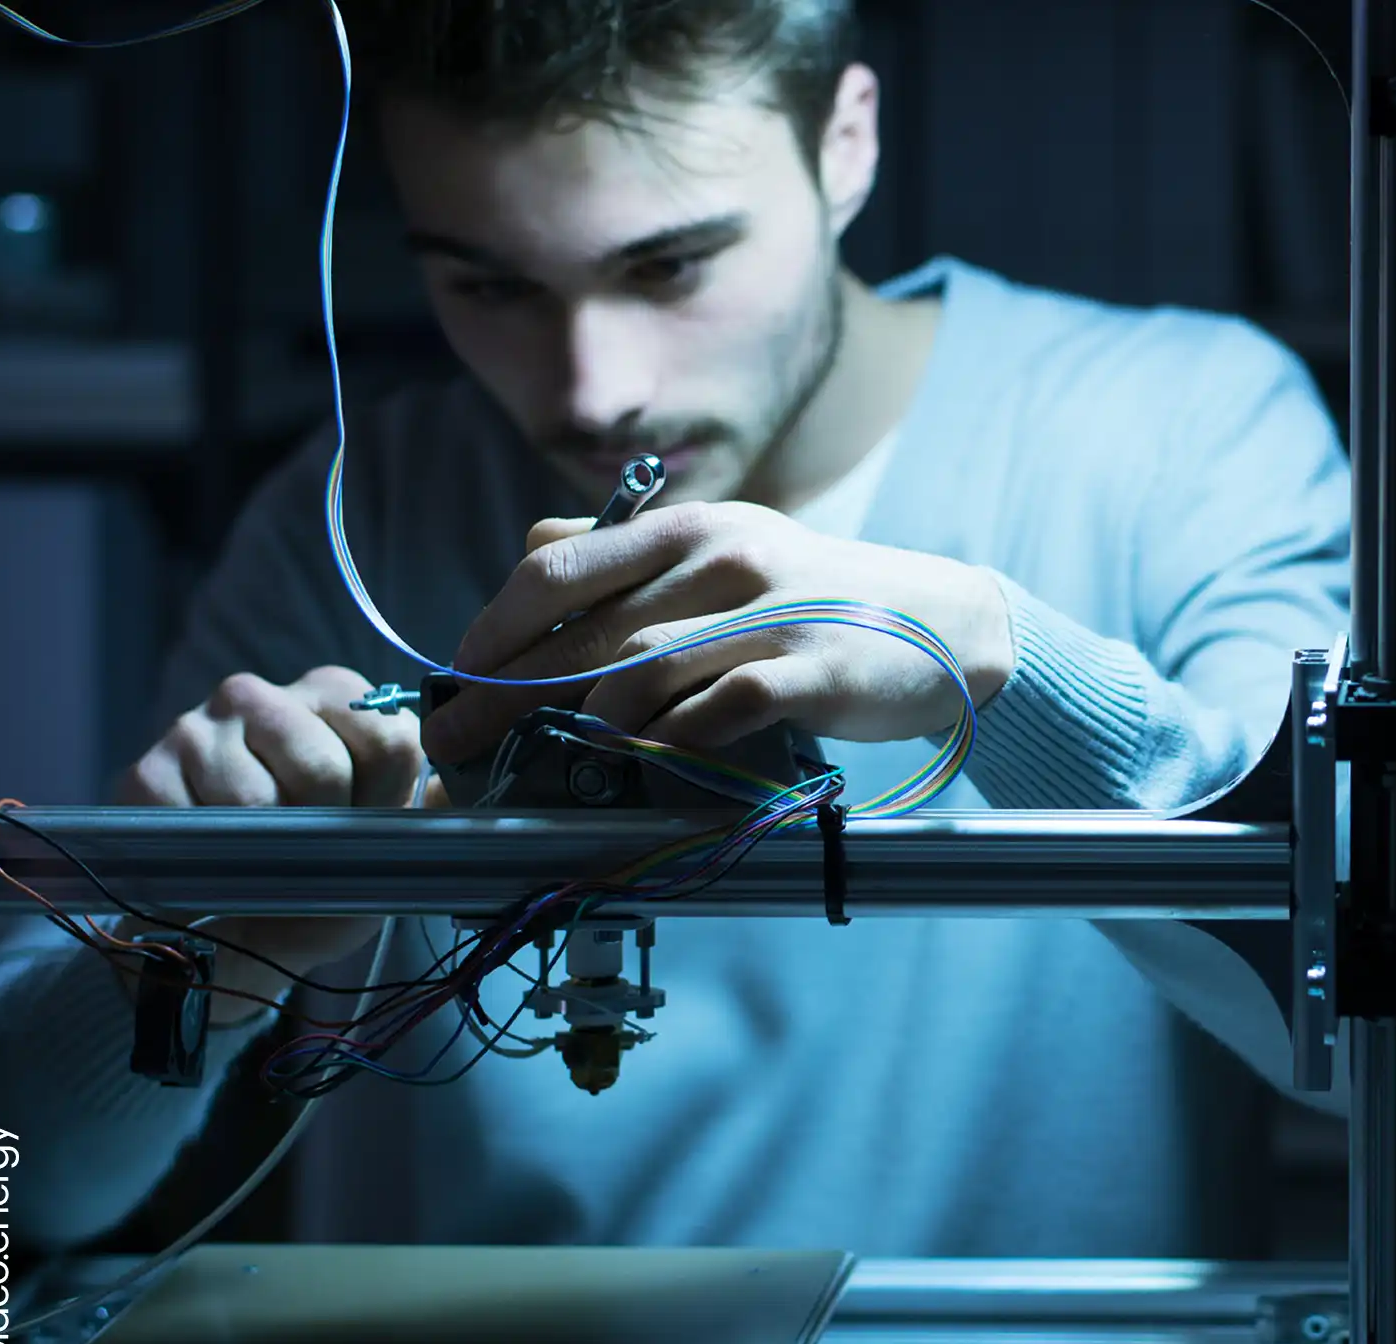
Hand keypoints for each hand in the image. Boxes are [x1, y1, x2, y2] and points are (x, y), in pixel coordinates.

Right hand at [116, 666, 427, 1015]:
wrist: (229, 933)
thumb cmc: (318, 877)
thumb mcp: (385, 843)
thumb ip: (429, 813)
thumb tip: (476, 807)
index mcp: (333, 695)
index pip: (387, 740)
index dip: (386, 806)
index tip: (368, 836)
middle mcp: (258, 694)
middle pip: (322, 768)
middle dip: (325, 836)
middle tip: (311, 862)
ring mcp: (193, 728)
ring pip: (257, 803)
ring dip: (267, 858)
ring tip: (264, 869)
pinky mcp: (142, 774)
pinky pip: (196, 827)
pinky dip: (215, 867)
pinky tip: (217, 870)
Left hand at [420, 501, 1014, 764]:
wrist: (942, 622)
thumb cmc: (816, 596)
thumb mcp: (724, 552)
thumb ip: (632, 555)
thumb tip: (533, 553)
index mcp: (686, 527)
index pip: (557, 568)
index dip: (492, 626)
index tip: (454, 677)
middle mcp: (722, 559)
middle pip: (583, 631)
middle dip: (506, 692)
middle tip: (457, 741)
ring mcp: (770, 614)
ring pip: (641, 670)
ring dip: (579, 723)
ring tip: (540, 762)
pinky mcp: (814, 670)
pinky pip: (719, 709)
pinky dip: (671, 740)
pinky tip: (644, 763)